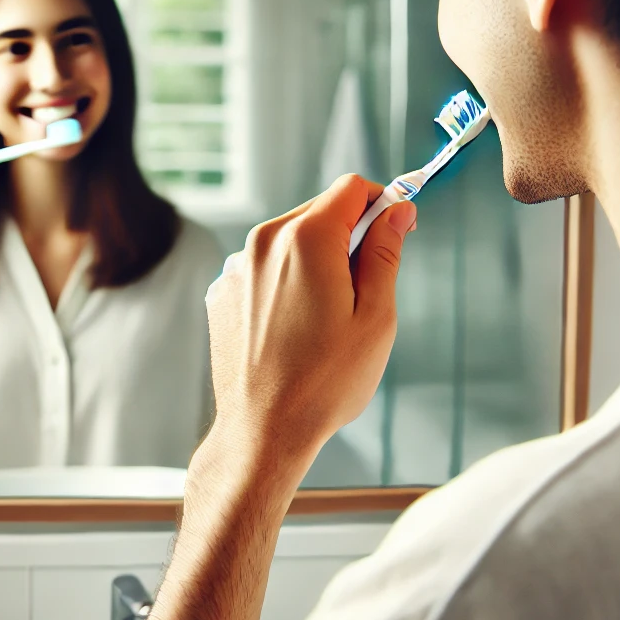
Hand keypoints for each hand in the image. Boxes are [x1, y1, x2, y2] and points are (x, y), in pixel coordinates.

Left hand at [203, 174, 415, 473]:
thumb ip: (385, 253)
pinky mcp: (222, 294)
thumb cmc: (324, 382)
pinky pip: (263, 270)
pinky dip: (285, 284)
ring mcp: (236, 268)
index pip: (351, 189)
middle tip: (366, 289)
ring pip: (290, 242)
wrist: (264, 430)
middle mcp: (263, 242)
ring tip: (326, 319)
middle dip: (349, 236)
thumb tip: (397, 212)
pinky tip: (295, 330)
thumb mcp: (375, 316)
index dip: (382, 203)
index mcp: (306, 240)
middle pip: (318, 212)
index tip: (397, 231)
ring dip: (315, 262)